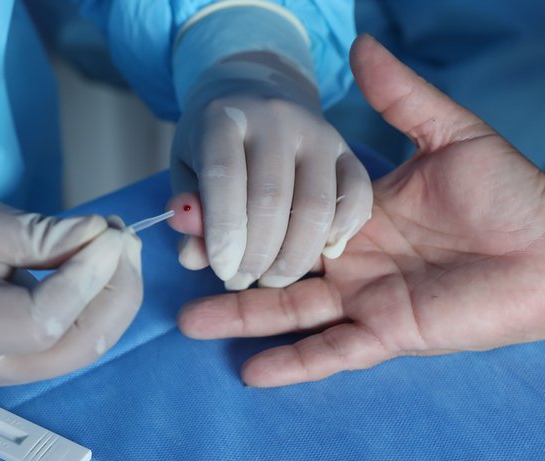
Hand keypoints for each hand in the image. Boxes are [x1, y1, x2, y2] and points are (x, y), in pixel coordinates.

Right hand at [0, 189, 141, 385]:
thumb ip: (33, 233)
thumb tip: (96, 236)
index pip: (46, 320)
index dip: (88, 277)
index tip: (108, 232)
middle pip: (81, 344)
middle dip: (117, 289)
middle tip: (123, 236)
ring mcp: (14, 374)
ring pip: (89, 348)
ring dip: (117, 298)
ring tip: (118, 247)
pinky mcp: (28, 366)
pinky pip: (79, 343)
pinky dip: (102, 306)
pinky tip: (105, 268)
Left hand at [169, 53, 372, 290]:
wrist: (256, 95)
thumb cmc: (214, 144)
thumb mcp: (187, 170)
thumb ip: (190, 215)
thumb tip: (195, 257)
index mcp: (223, 117)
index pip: (224, 178)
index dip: (224, 232)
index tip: (222, 270)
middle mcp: (275, 118)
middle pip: (272, 199)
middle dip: (257, 254)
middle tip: (243, 281)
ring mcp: (317, 131)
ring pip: (316, 205)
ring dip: (295, 256)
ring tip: (272, 278)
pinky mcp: (347, 147)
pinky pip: (357, 195)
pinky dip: (343, 232)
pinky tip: (321, 255)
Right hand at [178, 36, 544, 386]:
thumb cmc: (512, 194)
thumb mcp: (453, 135)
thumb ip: (403, 98)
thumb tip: (362, 45)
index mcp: (357, 212)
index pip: (288, 210)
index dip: (245, 208)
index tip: (197, 200)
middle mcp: (353, 259)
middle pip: (276, 263)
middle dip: (228, 262)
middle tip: (180, 259)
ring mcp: (367, 299)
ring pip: (292, 310)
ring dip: (244, 315)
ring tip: (190, 322)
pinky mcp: (390, 333)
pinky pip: (334, 352)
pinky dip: (295, 363)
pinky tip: (251, 370)